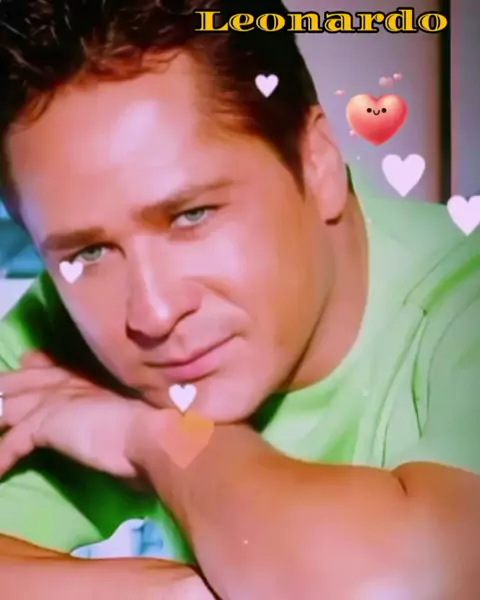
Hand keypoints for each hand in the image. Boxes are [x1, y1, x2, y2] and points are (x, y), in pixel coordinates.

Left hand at [0, 351, 154, 479]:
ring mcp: (54, 401)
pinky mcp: (44, 424)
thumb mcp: (129, 418)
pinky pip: (11, 442)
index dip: (35, 366)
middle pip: (21, 381)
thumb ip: (111, 421)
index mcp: (88, 381)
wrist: (152, 434)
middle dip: (4, 387)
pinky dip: (1, 458)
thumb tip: (111, 442)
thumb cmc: (151, 431)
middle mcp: (67, 384)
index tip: (28, 361)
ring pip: (6, 406)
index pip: (51, 367)